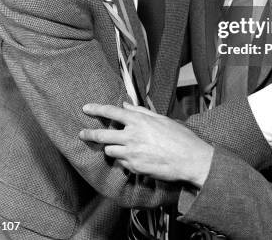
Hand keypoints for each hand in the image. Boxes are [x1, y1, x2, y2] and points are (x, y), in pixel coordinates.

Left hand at [79, 103, 213, 187]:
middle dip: (89, 134)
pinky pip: (121, 162)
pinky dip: (123, 159)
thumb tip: (125, 104)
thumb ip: (141, 111)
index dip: (96, 109)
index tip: (86, 108)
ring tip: (121, 147)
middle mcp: (131, 136)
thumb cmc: (179, 136)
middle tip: (82, 134)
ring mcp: (131, 153)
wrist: (189, 159)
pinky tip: (134, 157)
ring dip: (111, 148)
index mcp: (138, 120)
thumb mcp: (161, 119)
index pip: (111, 112)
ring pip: (109, 151)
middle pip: (102, 135)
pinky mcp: (133, 167)